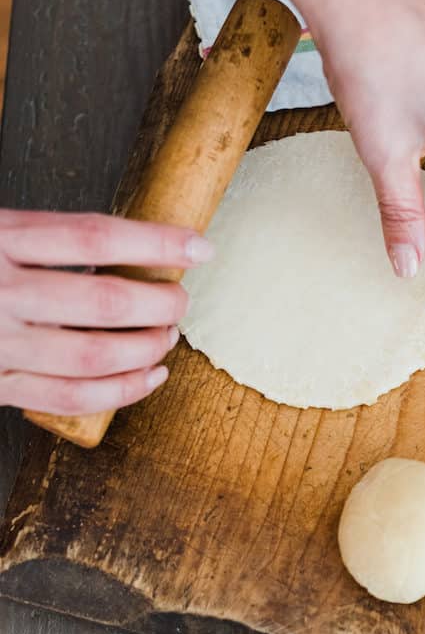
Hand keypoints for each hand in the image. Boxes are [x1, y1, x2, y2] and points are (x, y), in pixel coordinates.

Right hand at [0, 211, 212, 414]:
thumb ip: (47, 238)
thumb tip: (138, 246)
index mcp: (0, 240)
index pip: (94, 237)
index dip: (156, 243)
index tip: (197, 248)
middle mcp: (0, 293)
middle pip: (105, 301)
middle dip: (161, 303)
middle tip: (179, 300)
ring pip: (95, 355)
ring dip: (147, 348)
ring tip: (167, 336)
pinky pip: (70, 396)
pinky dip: (121, 390)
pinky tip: (150, 375)